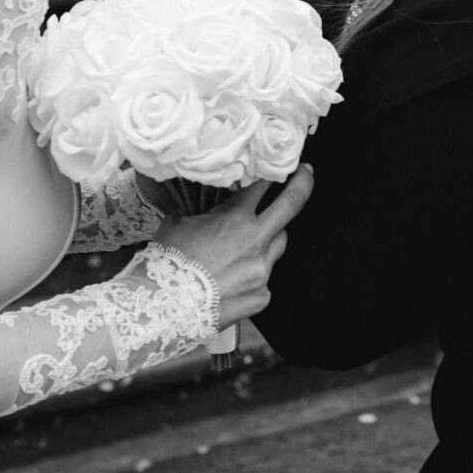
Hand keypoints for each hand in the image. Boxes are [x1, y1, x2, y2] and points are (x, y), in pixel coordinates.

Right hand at [154, 165, 314, 328]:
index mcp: (235, 217)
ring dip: (269, 237)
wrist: (165, 309)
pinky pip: (265, 278)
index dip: (271, 170)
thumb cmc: (167, 262)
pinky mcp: (262, 296)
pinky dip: (253, 274)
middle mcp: (256, 241)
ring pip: (278, 244)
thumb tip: (199, 204)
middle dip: (302, 184)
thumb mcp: (178, 223)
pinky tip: (234, 278)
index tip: (281, 163)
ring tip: (249, 242)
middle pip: (291, 205)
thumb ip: (198, 210)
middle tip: (307, 172)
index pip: (262, 184)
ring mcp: (262, 271)